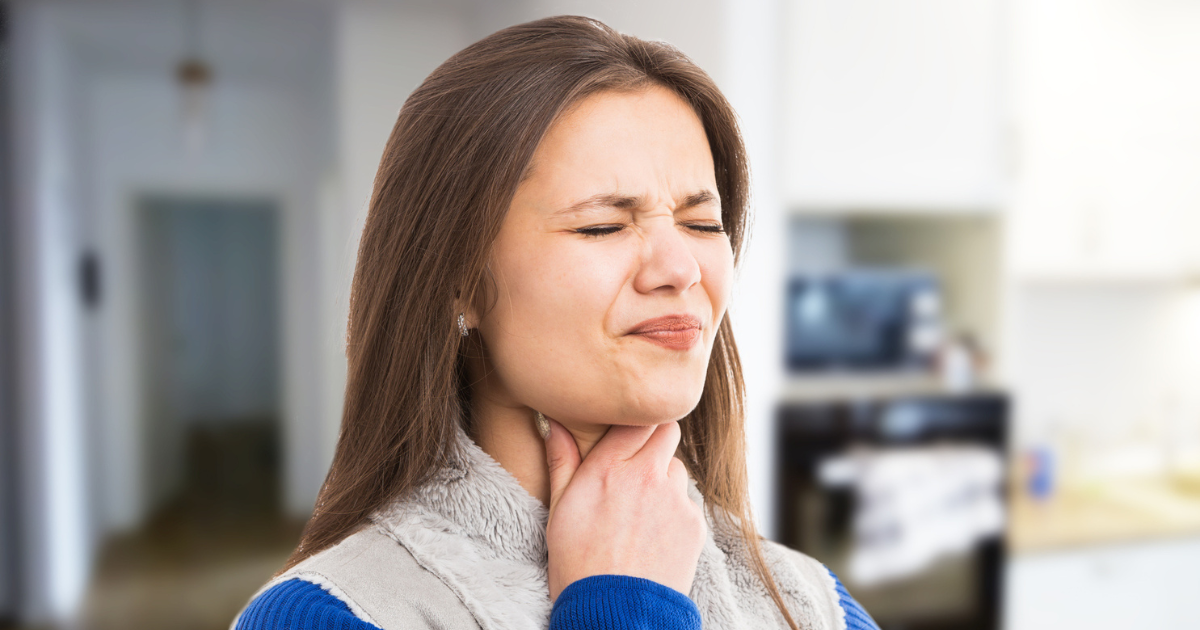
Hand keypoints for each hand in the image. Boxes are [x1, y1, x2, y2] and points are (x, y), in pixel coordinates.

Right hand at [543, 418, 706, 601]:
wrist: (614, 614)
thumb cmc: (578, 564)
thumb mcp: (560, 511)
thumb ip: (562, 461)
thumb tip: (555, 423)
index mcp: (610, 468)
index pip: (637, 417)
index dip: (634, 420)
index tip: (626, 432)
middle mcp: (648, 476)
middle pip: (667, 430)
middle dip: (655, 440)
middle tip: (637, 464)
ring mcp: (675, 500)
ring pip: (677, 469)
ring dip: (664, 479)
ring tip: (641, 511)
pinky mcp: (694, 525)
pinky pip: (687, 503)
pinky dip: (674, 512)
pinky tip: (653, 536)